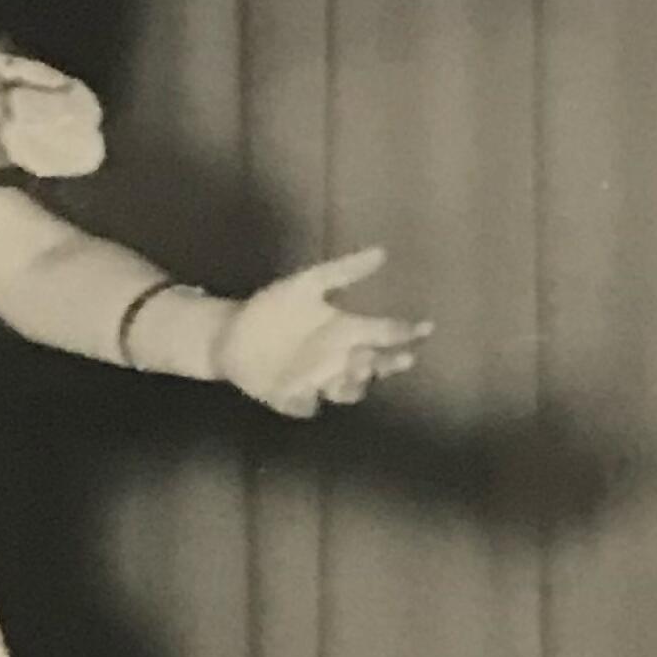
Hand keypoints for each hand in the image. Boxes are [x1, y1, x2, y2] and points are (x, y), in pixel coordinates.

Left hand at [217, 248, 431, 417]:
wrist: (231, 334)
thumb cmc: (272, 308)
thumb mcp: (306, 284)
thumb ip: (343, 271)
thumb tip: (382, 251)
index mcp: (344, 330)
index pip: (384, 333)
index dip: (405, 331)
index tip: (426, 326)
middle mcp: (338, 359)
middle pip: (374, 366)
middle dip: (389, 363)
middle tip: (402, 357)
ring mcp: (317, 382)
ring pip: (347, 390)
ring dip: (354, 384)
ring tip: (355, 370)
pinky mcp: (292, 398)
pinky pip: (306, 405)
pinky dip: (307, 402)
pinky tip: (306, 394)